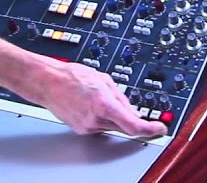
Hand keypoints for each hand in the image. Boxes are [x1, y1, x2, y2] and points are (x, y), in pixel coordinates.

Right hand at [34, 58, 168, 137]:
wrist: (47, 82)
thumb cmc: (71, 76)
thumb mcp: (104, 79)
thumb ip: (121, 97)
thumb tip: (133, 111)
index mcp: (104, 105)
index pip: (134, 125)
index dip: (150, 129)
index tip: (160, 129)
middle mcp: (96, 119)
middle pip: (125, 128)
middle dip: (134, 120)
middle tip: (140, 114)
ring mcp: (87, 127)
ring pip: (113, 127)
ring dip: (116, 117)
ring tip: (102, 98)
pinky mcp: (81, 129)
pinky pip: (100, 126)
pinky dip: (104, 118)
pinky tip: (94, 105)